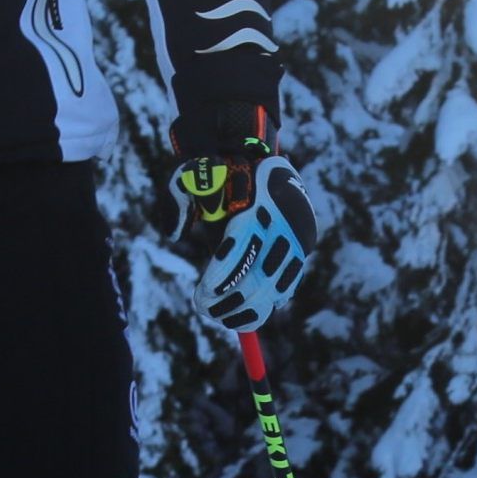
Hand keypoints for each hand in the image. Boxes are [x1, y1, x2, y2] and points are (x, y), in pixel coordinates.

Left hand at [168, 120, 324, 335]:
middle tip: (204, 309)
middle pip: (261, 276)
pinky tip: (241, 314)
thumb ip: (180, 197)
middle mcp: (286, 222)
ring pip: (276, 289)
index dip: (222, 278)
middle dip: (231, 301)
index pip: (243, 249)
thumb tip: (174, 234)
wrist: (259, 161)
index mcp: (261, 201)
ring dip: (247, 310)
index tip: (202, 296)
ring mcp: (299, 239)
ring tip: (220, 316)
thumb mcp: (195, 175)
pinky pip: (286, 288)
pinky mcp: (302, 251)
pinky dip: (265, 305)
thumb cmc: (220, 173)